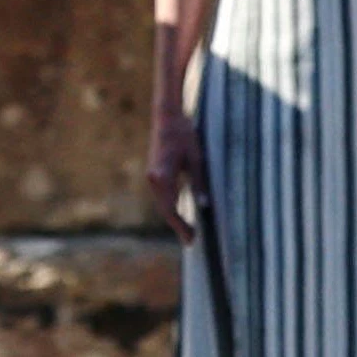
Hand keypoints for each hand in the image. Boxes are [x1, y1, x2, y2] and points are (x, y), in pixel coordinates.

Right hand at [147, 113, 203, 241]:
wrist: (167, 116)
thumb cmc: (184, 134)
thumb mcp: (196, 158)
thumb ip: (199, 182)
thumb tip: (204, 206)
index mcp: (162, 175)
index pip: (171, 209)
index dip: (181, 226)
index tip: (191, 239)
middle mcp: (153, 178)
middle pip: (165, 209)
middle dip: (178, 225)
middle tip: (191, 240)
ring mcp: (152, 175)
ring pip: (162, 202)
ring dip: (173, 216)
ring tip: (187, 230)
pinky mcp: (154, 171)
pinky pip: (162, 193)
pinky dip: (170, 204)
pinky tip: (180, 211)